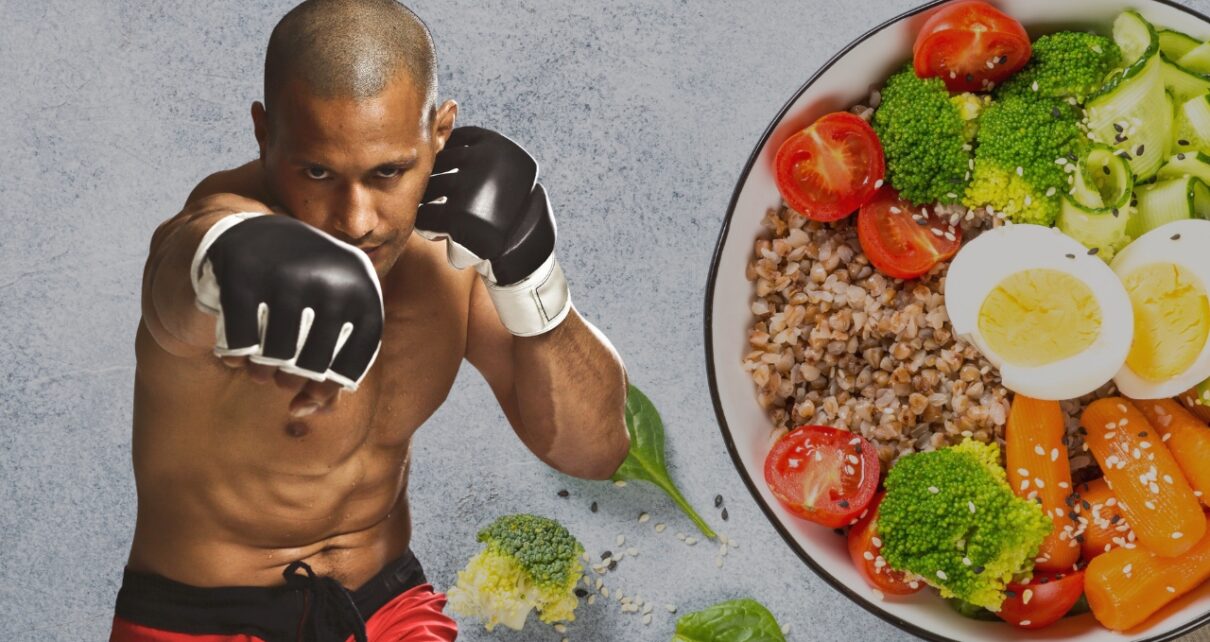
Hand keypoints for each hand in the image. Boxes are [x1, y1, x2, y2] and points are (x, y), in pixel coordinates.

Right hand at [191, 214, 383, 412]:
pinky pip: (239, 342)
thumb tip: (304, 410)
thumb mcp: (329, 317)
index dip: (332, 386)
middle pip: (312, 363)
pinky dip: (236, 358)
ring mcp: (285, 272)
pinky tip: (236, 357)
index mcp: (361, 287)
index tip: (313, 390)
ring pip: (274, 355)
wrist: (253, 235)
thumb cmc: (301, 289)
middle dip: (292, 379)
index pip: (354, 359)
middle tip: (282, 378)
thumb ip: (330, 368)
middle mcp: (329, 277)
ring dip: (262, 374)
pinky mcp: (242, 272)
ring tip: (260, 370)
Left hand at [417, 126, 570, 335]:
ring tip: (436, 217)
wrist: (524, 263)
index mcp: (498, 148)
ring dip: (426, 202)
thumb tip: (442, 130)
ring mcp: (475, 192)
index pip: (456, 142)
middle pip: (440, 165)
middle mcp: (488, 164)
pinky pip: (427, 216)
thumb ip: (479, 158)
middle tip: (434, 201)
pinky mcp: (461, 219)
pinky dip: (426, 226)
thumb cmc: (508, 221)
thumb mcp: (503, 181)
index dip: (445, 160)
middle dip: (432, 183)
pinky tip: (436, 233)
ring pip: (429, 189)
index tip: (446, 178)